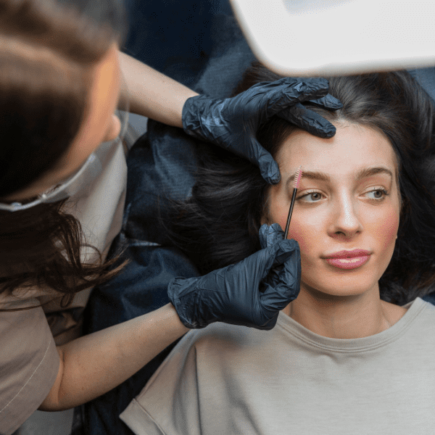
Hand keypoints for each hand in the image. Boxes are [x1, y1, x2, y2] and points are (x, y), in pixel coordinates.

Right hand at [168, 224, 300, 329]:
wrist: (195, 297)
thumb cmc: (217, 289)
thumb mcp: (246, 271)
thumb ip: (269, 257)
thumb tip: (288, 246)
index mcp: (266, 313)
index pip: (289, 286)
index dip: (292, 264)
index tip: (291, 244)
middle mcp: (266, 310)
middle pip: (281, 279)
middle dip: (280, 255)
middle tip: (279, 234)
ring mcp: (259, 301)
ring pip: (273, 274)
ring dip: (272, 252)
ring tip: (270, 231)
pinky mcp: (252, 292)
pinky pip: (264, 274)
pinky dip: (264, 258)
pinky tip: (265, 241)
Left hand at [182, 78, 341, 183]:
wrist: (209, 117)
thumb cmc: (225, 131)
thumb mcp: (244, 148)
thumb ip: (261, 161)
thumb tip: (275, 179)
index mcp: (260, 103)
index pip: (291, 101)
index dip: (311, 106)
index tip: (330, 111)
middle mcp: (264, 94)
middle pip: (296, 92)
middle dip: (317, 99)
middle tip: (337, 107)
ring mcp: (264, 91)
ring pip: (293, 88)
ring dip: (311, 93)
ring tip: (330, 101)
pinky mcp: (264, 94)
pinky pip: (286, 89)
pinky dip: (301, 91)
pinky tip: (311, 96)